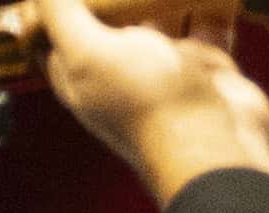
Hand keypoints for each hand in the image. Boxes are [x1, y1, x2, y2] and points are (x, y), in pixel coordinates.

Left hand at [35, 0, 268, 202]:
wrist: (213, 142)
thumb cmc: (146, 100)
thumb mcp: (88, 54)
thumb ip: (62, 18)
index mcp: (82, 77)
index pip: (58, 39)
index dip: (56, 10)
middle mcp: (120, 74)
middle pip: (108, 26)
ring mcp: (163, 71)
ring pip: (157, 22)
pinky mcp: (204, 68)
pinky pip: (203, 26)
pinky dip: (206, 5)